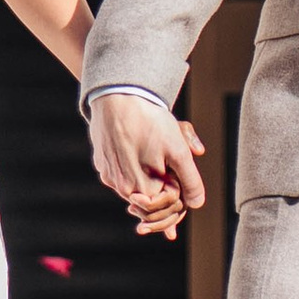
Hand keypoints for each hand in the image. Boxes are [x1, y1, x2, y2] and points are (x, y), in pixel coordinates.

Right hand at [88, 92, 204, 239]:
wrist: (118, 93)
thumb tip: (196, 203)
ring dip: (151, 173)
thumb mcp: (179, 151)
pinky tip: (142, 144)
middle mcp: (120, 188)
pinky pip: (123, 170)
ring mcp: (108, 175)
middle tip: (172, 160)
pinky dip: (135, 164)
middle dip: (166, 185)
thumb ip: (190, 181)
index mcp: (140, 191)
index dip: (180, 191)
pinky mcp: (102, 161)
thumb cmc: (149, 121)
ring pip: (137, 184)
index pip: (167, 205)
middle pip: (151, 198)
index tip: (182, 171)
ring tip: (159, 148)